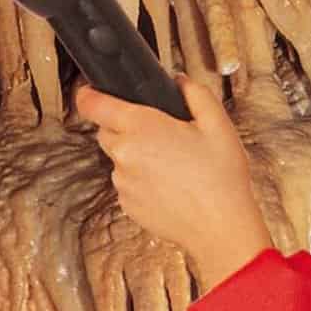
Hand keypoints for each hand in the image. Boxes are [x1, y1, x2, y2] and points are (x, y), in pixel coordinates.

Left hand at [76, 77, 273, 286]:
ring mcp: (123, 182)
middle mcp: (124, 154)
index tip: (92, 92)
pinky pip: (128, 184)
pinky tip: (170, 186)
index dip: (89, 94)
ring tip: (174, 166)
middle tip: (161, 135)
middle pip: (106, 130)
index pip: (92, 104)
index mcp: (142, 127)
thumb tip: (179, 82)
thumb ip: (195, 94)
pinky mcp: (127, 205)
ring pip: (119, 159)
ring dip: (137, 157)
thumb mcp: (218, 125)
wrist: (221, 228)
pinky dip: (142, 182)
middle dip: (125, 128)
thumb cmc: (221, 179)